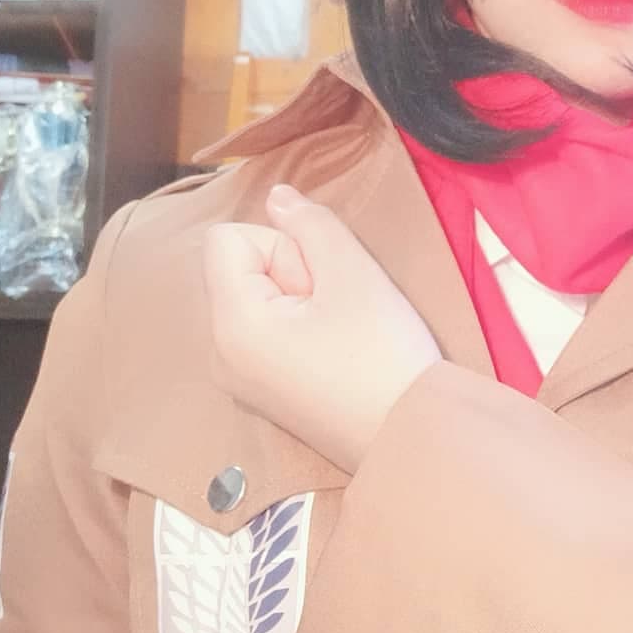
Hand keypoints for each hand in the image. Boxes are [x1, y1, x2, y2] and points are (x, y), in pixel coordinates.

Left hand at [203, 185, 441, 472]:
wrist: (411, 437)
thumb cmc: (382, 352)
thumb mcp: (353, 272)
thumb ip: (311, 223)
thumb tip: (277, 195)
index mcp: (231, 324)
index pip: (227, 239)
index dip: (279, 244)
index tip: (321, 282)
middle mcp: (220, 353)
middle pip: (242, 268)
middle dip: (293, 271)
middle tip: (339, 308)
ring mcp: (241, 378)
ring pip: (260, 297)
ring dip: (303, 298)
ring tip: (343, 329)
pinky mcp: (265, 392)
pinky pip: (269, 330)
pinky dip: (302, 325)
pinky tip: (339, 349)